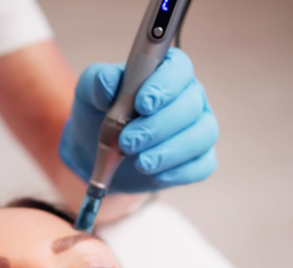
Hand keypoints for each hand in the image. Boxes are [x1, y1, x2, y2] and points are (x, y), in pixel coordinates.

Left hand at [59, 47, 217, 192]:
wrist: (98, 152)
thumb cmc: (99, 113)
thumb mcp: (89, 93)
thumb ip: (97, 81)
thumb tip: (109, 81)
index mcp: (166, 71)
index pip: (179, 68)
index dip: (165, 85)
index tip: (142, 104)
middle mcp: (189, 96)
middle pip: (191, 105)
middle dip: (159, 126)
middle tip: (127, 143)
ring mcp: (198, 127)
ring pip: (202, 135)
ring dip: (170, 151)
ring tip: (140, 163)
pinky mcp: (199, 158)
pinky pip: (204, 165)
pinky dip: (181, 172)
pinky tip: (155, 175)